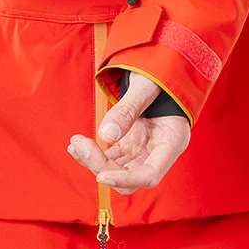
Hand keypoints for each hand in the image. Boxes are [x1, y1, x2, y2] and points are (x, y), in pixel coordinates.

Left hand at [67, 72, 190, 194]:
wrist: (159, 69)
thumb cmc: (160, 75)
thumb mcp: (146, 85)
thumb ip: (128, 109)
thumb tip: (106, 135)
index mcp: (172, 140)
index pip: (151, 174)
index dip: (126, 179)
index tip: (101, 175)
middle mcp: (158, 151)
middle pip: (130, 176)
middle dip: (103, 167)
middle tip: (82, 147)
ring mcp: (143, 150)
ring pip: (117, 170)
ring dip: (93, 161)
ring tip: (75, 144)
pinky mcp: (130, 145)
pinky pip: (110, 158)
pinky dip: (94, 154)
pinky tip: (78, 145)